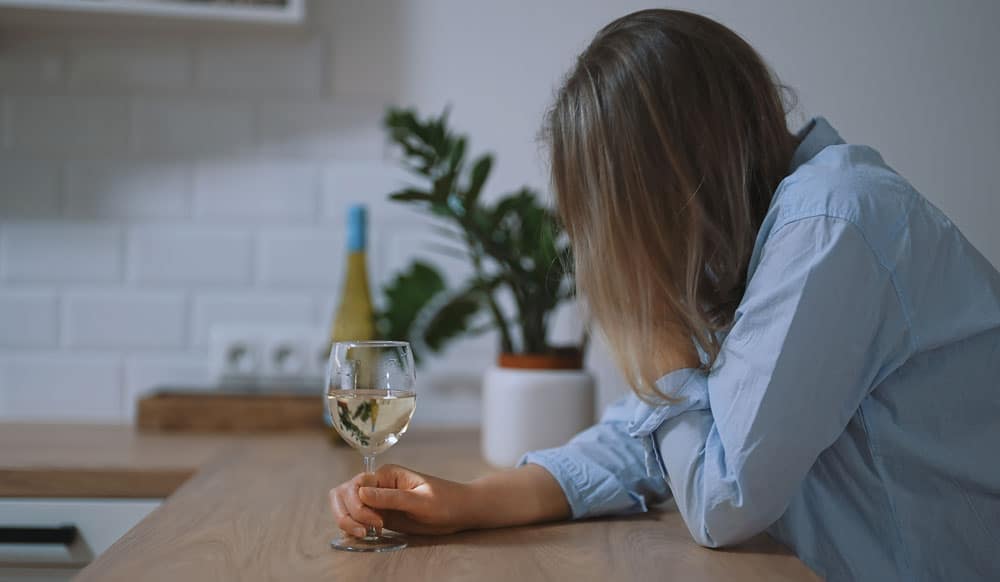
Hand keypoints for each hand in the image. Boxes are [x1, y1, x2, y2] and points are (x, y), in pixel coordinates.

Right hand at [328, 463, 569, 536]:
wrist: (461, 510)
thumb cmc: (446, 501)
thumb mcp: (421, 501)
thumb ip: (391, 498)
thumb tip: (360, 493)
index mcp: (386, 475)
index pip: (355, 485)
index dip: (358, 506)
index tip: (377, 522)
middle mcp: (377, 485)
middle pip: (343, 493)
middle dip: (347, 513)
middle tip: (366, 531)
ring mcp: (377, 500)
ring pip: (345, 505)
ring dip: (347, 520)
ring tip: (365, 534)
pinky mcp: (380, 514)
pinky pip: (356, 518)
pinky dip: (352, 526)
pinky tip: (362, 535)